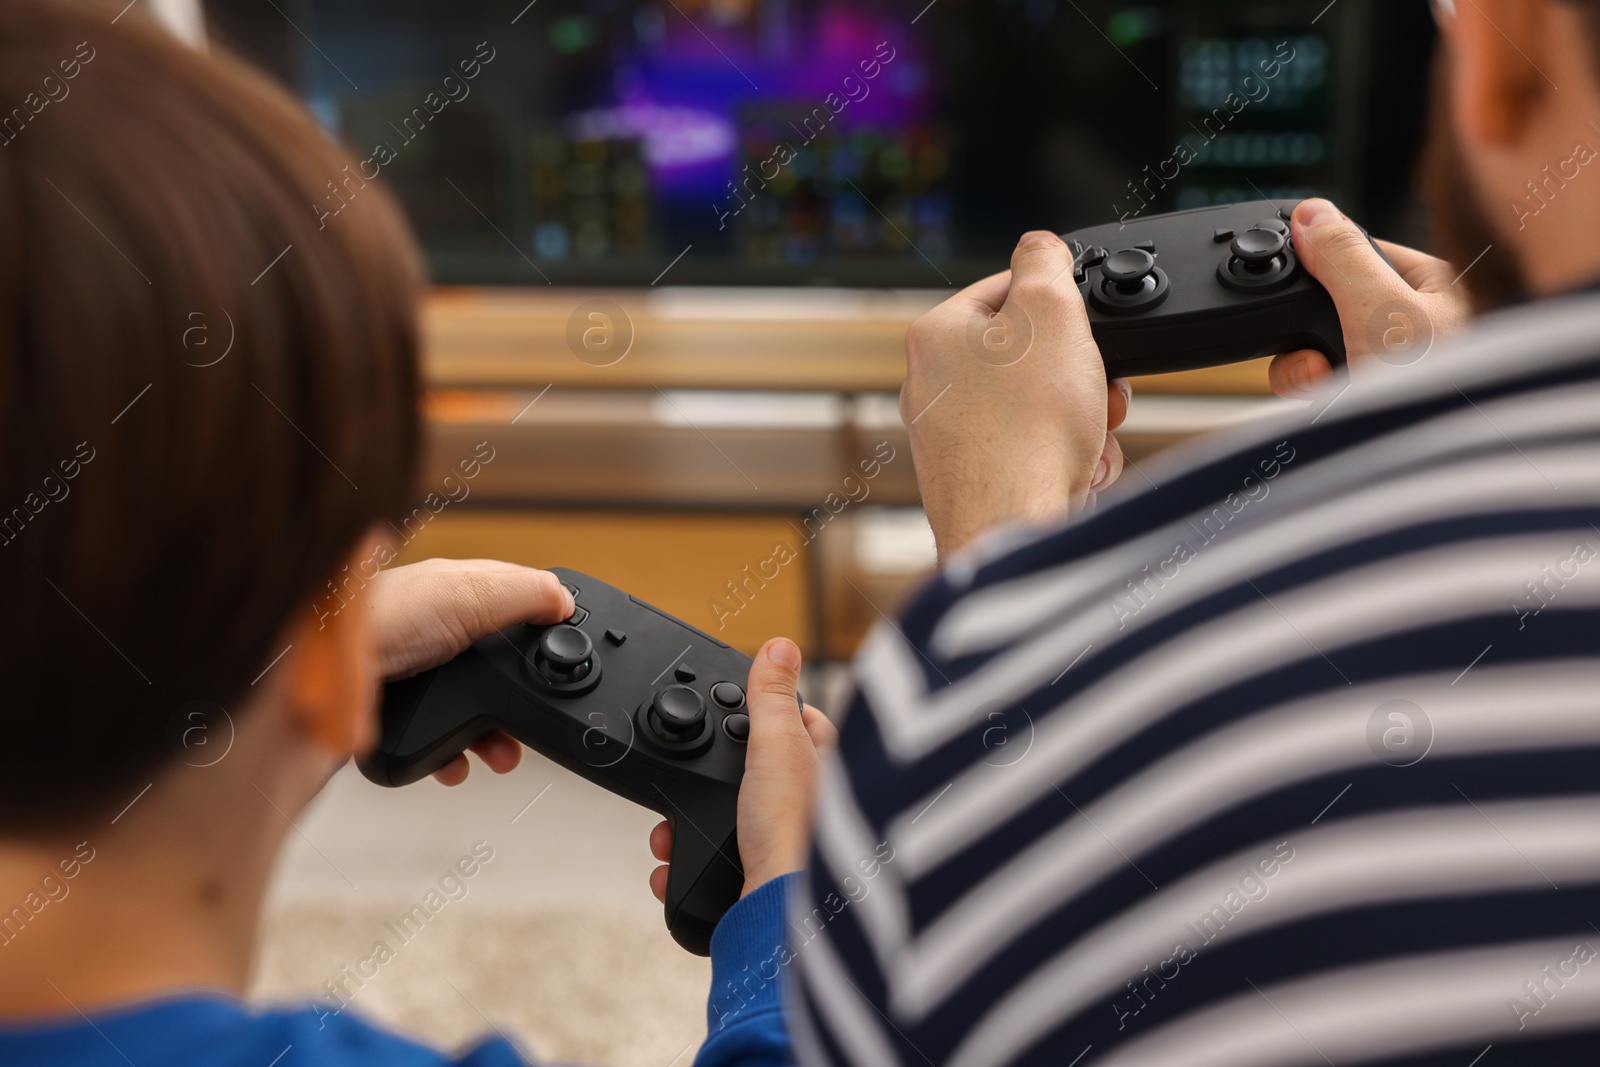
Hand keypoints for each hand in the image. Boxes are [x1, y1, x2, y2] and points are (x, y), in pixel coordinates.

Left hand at [367, 558, 574, 784]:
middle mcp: (437, 634)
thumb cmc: (380, 617)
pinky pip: (438, 742)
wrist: (318, 674)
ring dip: (494, 737)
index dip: (543, 630)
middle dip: (522, 698)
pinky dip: (453, 756)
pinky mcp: (397, 716)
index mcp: (456, 594)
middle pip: (499, 669)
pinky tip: (456, 762)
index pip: (515, 606)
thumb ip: (524, 594)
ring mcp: (418, 677)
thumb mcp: (469, 592)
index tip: (564, 657)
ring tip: (501, 754)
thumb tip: (566, 602)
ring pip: (473, 711)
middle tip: (535, 718)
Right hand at [648, 637, 837, 901]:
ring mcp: (786, 848)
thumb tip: (779, 644)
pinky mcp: (758, 884)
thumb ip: (772, 696)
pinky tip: (675, 866)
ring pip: (726, 823)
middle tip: (691, 782)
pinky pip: (711, 865)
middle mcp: (815, 809)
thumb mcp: (778, 745)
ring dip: (688, 826)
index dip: (766, 719)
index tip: (737, 717)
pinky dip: (685, 865)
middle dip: (711, 783)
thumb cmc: (797, 833)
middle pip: (753, 777)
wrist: (782, 915)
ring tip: (669, 832)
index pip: (803, 726)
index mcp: (831, 768)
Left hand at [899, 230, 1130, 560]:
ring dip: (1082, 423)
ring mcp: (949, 441)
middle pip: (1030, 358)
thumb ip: (1046, 261)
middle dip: (1079, 376)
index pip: (1009, 291)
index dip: (1063, 309)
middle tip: (1099, 393)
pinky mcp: (975, 484)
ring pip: (1040, 411)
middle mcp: (931, 388)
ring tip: (1087, 442)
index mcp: (935, 336)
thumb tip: (1041, 244)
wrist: (1013, 530)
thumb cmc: (1026, 430)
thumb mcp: (1050, 310)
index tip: (1089, 333)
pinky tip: (1076, 476)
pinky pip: (1037, 456)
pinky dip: (1067, 462)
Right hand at [1268, 198, 1473, 396]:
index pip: (1356, 253)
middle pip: (1326, 307)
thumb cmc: (1446, 392)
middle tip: (1319, 349)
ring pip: (1315, 353)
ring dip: (1309, 371)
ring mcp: (1386, 370)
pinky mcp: (1364, 406)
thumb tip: (1309, 213)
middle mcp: (1410, 326)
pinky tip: (1335, 406)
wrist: (1449, 463)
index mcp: (1430, 287)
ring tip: (1335, 385)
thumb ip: (1342, 258)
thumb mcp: (1384, 309)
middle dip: (1306, 332)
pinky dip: (1316, 397)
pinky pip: (1317, 391)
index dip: (1317, 267)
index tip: (1292, 282)